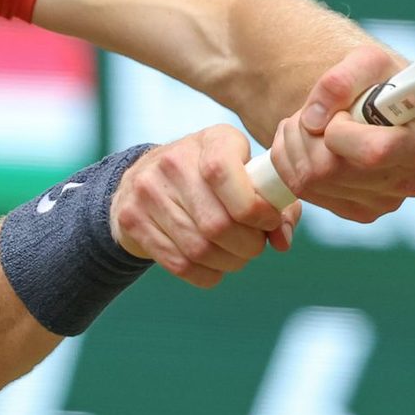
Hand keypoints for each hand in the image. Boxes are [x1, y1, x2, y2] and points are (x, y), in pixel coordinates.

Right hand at [109, 125, 302, 287]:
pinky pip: (179, 264)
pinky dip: (206, 274)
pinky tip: (213, 265)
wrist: (147, 177)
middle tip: (255, 245)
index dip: (254, 207)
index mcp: (210, 140)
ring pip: (199, 249)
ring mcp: (148, 189)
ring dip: (229, 262)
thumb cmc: (211, 178)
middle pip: (217, 223)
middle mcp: (174, 160)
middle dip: (248, 245)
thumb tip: (282, 241)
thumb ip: (275, 203)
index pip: (224, 172)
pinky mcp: (132, 219)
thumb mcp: (244, 173)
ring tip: (236, 255)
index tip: (268, 222)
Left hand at [269, 44, 414, 221]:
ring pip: (309, 180)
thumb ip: (340, 80)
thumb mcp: (366, 60)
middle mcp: (408, 183)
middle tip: (318, 112)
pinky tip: (307, 141)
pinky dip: (290, 159)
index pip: (372, 152)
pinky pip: (301, 189)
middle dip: (308, 132)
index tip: (341, 113)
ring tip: (311, 122)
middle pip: (330, 169)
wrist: (375, 103)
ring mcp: (381, 203)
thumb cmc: (378, 80)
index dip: (340, 132)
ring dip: (295, 141)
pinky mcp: (356, 211)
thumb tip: (313, 121)